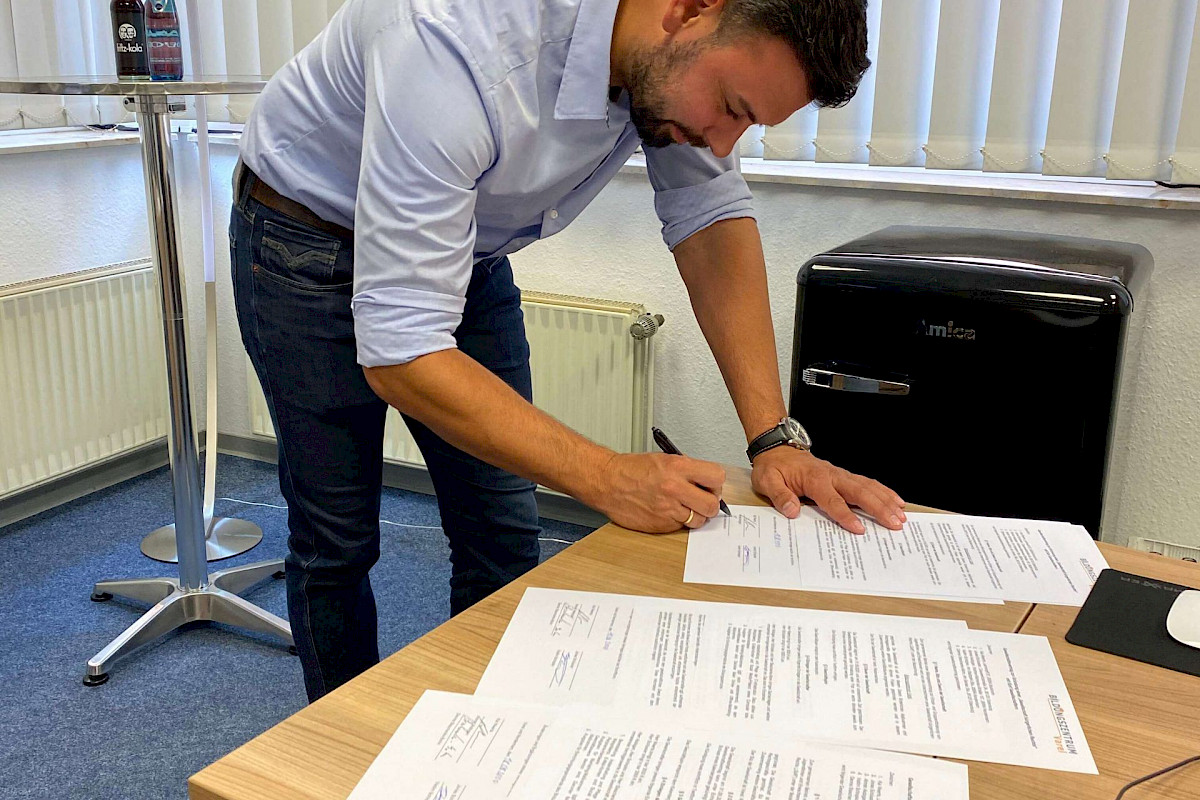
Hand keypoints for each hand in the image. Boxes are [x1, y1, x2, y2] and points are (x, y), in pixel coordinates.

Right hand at [594, 453, 725, 532]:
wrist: (607, 482)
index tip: (711, 484)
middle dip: (710, 503)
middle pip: (712, 504)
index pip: (717, 477)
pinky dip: (678, 521)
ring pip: (699, 520)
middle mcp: (675, 488)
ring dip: (695, 515)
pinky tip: (667, 511)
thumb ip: (687, 470)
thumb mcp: (664, 459)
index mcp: (678, 467)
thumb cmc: (632, 469)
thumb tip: (705, 481)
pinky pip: (680, 527)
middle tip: (702, 499)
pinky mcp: (660, 524)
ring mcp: (668, 509)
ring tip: (684, 506)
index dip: (715, 483)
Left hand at [751, 447, 904, 533]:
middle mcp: (831, 475)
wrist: (778, 448)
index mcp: (813, 479)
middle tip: (894, 523)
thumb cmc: (773, 467)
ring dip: (886, 500)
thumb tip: (792, 510)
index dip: (845, 515)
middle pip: (859, 491)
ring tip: (901, 515)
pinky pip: (867, 483)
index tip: (859, 529)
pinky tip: (896, 501)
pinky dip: (883, 492)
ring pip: (868, 486)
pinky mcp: (843, 476)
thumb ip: (780, 496)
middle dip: (878, 507)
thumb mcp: (767, 481)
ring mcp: (839, 475)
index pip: (832, 499)